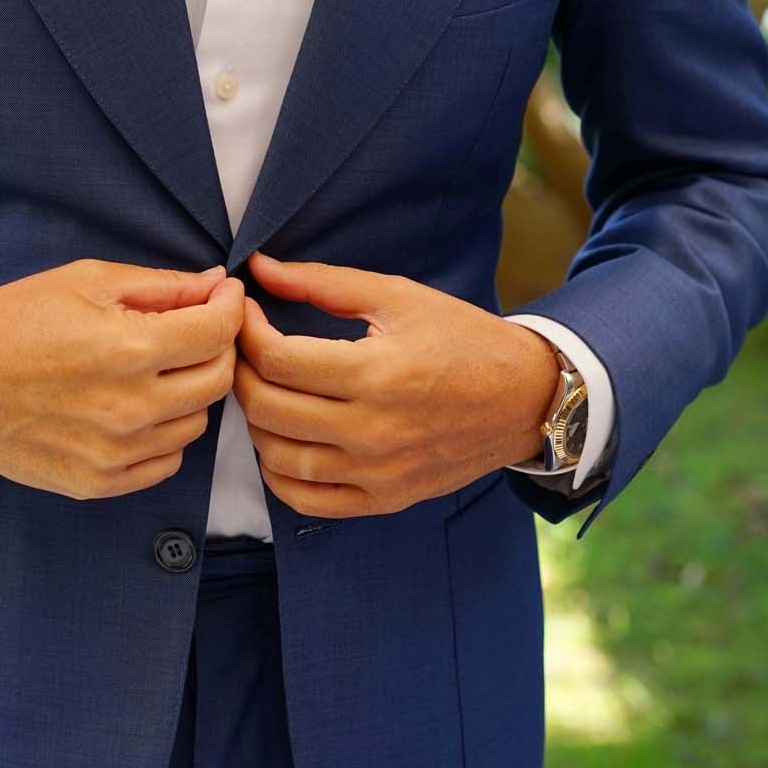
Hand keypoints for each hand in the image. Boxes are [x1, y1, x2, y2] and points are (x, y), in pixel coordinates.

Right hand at [0, 258, 244, 499]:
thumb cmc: (12, 321)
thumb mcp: (86, 281)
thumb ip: (161, 286)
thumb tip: (217, 283)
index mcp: (126, 349)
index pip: (218, 332)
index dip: (230, 306)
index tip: (224, 297)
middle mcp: (128, 408)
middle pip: (217, 381)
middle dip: (216, 347)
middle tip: (193, 331)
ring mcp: (114, 453)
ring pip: (195, 424)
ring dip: (187, 393)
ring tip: (153, 370)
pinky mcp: (97, 484)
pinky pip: (166, 462)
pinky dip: (163, 435)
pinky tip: (134, 408)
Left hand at [231, 251, 560, 517]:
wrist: (525, 399)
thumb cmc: (462, 339)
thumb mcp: (397, 296)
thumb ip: (322, 282)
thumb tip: (258, 268)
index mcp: (377, 373)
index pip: (277, 359)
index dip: (246, 331)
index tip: (247, 313)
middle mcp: (374, 431)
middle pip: (267, 408)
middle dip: (241, 372)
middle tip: (245, 349)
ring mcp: (376, 473)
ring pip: (277, 457)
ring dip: (255, 421)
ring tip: (265, 389)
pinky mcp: (382, 499)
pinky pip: (305, 499)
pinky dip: (278, 473)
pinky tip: (281, 440)